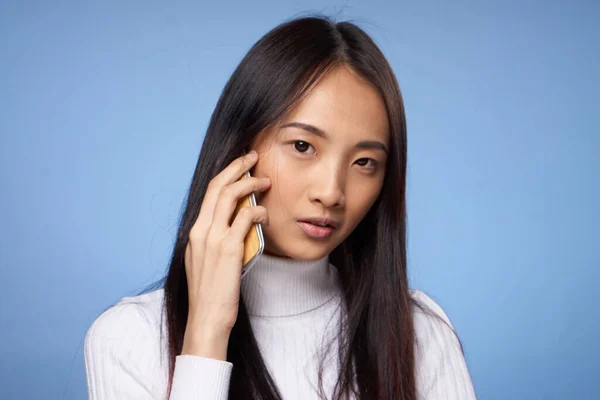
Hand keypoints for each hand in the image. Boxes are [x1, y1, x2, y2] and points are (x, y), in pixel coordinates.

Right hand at [181, 150, 270, 359]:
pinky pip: (244, 218)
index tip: (240, 166)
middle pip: (217, 186)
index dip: (226, 175)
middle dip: (236, 167)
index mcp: (194, 232)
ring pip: (229, 196)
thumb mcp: (207, 261)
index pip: (209, 193)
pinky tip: (265, 212)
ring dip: (249, 183)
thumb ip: (217, 240)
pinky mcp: (228, 249)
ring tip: (265, 180)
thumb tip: (238, 224)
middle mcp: (200, 230)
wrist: (206, 316)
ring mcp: (213, 238)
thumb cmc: (210, 292)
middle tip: (253, 157)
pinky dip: (256, 210)